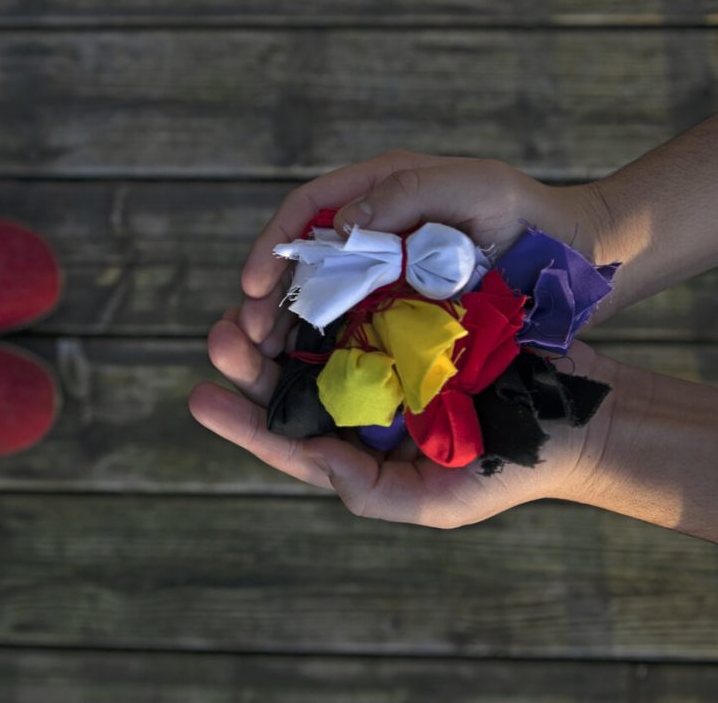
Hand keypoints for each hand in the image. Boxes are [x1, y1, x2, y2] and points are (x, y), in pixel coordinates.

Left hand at [189, 314, 611, 527]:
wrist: (575, 414)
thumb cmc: (506, 466)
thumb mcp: (436, 500)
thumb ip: (367, 489)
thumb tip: (310, 453)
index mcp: (354, 445)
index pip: (285, 437)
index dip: (240, 421)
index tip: (201, 398)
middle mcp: (357, 399)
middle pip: (285, 381)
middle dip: (246, 360)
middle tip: (220, 337)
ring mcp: (379, 353)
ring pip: (309, 336)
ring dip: (275, 319)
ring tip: (247, 303)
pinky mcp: (405, 315)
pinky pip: (356, 299)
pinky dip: (326, 288)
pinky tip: (302, 274)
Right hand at [237, 151, 602, 355]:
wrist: (576, 260)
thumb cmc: (527, 214)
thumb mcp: (474, 188)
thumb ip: (407, 194)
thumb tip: (339, 222)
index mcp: (381, 190)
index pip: (307, 210)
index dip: (274, 246)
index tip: (255, 286)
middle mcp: (372, 230)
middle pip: (303, 259)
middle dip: (270, 296)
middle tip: (248, 335)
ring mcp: (384, 272)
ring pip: (320, 296)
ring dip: (289, 327)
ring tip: (265, 360)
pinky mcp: (398, 308)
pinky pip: (353, 325)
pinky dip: (326, 345)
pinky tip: (307, 371)